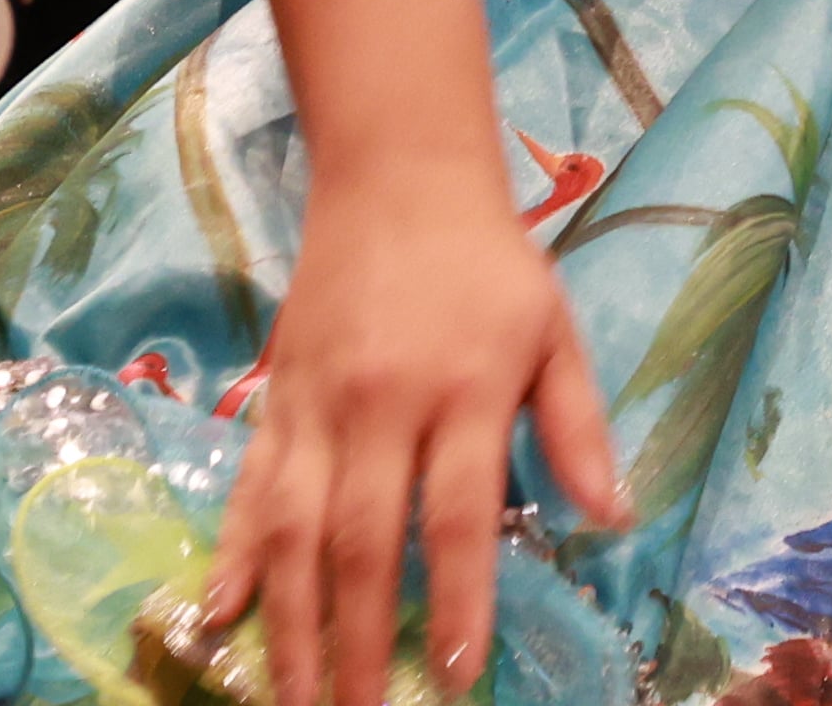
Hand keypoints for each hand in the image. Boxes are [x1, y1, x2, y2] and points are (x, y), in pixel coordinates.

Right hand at [207, 169, 617, 705]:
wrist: (397, 178)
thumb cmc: (489, 265)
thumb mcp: (554, 332)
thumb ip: (579, 428)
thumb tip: (614, 516)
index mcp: (465, 391)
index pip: (455, 516)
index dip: (453, 599)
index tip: (453, 673)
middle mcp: (382, 405)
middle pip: (361, 542)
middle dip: (356, 644)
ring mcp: (318, 405)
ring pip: (292, 531)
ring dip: (289, 625)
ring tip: (292, 701)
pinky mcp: (275, 399)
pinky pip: (249, 488)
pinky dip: (232, 554)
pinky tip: (218, 615)